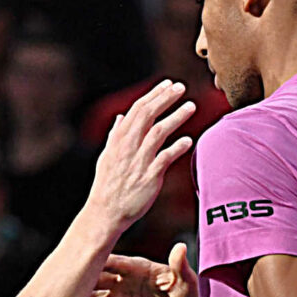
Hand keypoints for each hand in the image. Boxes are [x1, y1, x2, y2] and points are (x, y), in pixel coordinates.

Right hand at [82, 242, 197, 296]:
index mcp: (135, 267)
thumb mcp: (185, 279)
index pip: (111, 261)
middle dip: (79, 279)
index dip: (95, 260)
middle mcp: (121, 279)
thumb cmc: (187, 289)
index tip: (79, 259)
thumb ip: (179, 265)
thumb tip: (181, 247)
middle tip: (60, 282)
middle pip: (95, 277)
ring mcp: (117, 295)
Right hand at [86, 80, 195, 229]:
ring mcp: (138, 161)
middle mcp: (128, 147)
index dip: (153, 95)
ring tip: (191, 106)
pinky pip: (164, 159)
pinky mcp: (148, 177)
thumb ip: (116, 135)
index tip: (167, 84)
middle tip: (181, 87)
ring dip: (175, 118)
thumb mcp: (107, 156)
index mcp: (119, 140)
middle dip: (164, 99)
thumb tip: (120, 117)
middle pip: (147, 115)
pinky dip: (176, 148)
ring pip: (157, 133)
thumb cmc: (108, 184)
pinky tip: (189, 141)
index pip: (137, 110)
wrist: (105, 212)